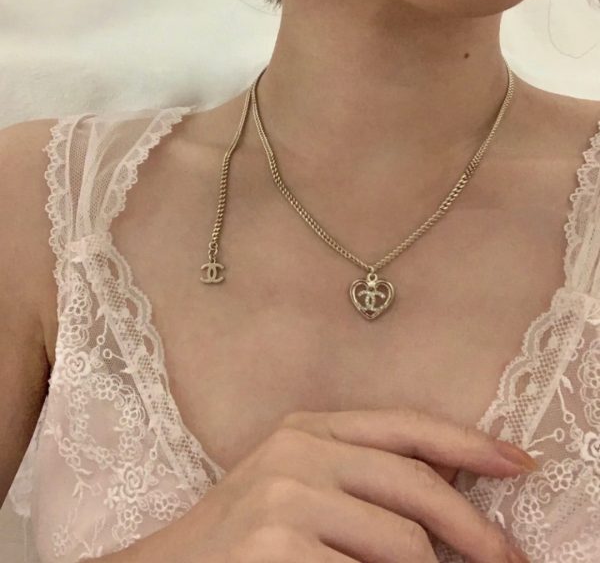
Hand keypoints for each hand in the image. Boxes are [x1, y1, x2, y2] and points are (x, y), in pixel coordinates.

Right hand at [108, 407, 533, 562]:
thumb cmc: (245, 535)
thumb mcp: (302, 485)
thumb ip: (364, 476)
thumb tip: (455, 486)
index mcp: (305, 428)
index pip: (403, 427)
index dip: (467, 443)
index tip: (517, 463)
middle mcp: (295, 452)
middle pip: (416, 486)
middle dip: (474, 530)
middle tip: (507, 561)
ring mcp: (285, 499)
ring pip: (405, 544)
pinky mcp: (279, 549)